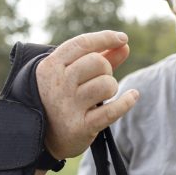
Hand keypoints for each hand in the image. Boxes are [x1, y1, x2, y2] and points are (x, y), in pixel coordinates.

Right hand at [36, 31, 138, 159]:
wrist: (42, 137)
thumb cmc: (60, 98)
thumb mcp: (70, 75)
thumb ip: (98, 58)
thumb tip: (124, 44)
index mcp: (50, 67)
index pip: (82, 44)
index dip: (105, 37)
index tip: (122, 38)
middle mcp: (57, 85)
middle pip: (98, 63)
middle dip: (106, 70)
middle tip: (98, 81)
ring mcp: (68, 106)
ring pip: (107, 85)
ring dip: (111, 88)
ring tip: (101, 96)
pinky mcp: (80, 127)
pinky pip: (112, 110)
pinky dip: (127, 102)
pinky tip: (133, 96)